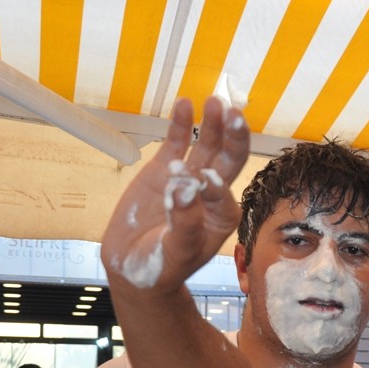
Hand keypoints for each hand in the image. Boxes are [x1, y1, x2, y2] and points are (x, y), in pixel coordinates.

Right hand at [100, 96, 248, 291]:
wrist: (134, 266)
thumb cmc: (162, 265)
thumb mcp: (175, 251)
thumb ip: (183, 223)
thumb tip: (184, 189)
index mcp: (222, 216)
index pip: (223, 192)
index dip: (215, 183)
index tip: (201, 180)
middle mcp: (212, 193)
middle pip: (228, 160)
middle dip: (233, 137)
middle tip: (234, 114)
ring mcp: (189, 177)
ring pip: (207, 146)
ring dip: (213, 124)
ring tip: (215, 102)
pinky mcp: (165, 169)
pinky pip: (177, 142)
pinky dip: (182, 124)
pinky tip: (185, 104)